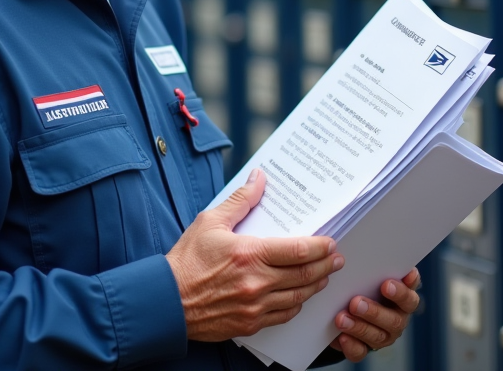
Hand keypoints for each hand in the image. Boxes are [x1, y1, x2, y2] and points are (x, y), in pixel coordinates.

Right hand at [166, 168, 344, 341]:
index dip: (320, 247)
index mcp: (250, 254)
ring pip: (299, 297)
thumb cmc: (186, 260)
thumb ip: (241, 200)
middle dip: (326, 265)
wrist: (166, 301)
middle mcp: (257, 282)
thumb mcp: (210, 221)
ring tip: (323, 276)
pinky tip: (300, 297)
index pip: (298, 250)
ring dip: (315, 285)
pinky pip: (284, 315)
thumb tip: (259, 178)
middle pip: (305, 275)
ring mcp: (255, 306)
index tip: (331, 243)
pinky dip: (297, 305)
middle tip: (336, 259)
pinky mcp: (250, 323)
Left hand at [328, 267, 421, 361]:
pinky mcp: (366, 348)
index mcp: (402, 297)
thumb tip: (351, 251)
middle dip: (375, 311)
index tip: (386, 283)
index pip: (410, 294)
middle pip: (395, 319)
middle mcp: (397, 317)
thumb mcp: (365, 273)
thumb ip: (369, 265)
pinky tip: (342, 337)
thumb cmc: (360, 283)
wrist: (344, 305)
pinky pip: (361, 351)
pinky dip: (352, 345)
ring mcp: (383, 335)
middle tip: (356, 302)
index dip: (402, 290)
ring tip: (342, 318)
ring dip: (359, 327)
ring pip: (378, 336)